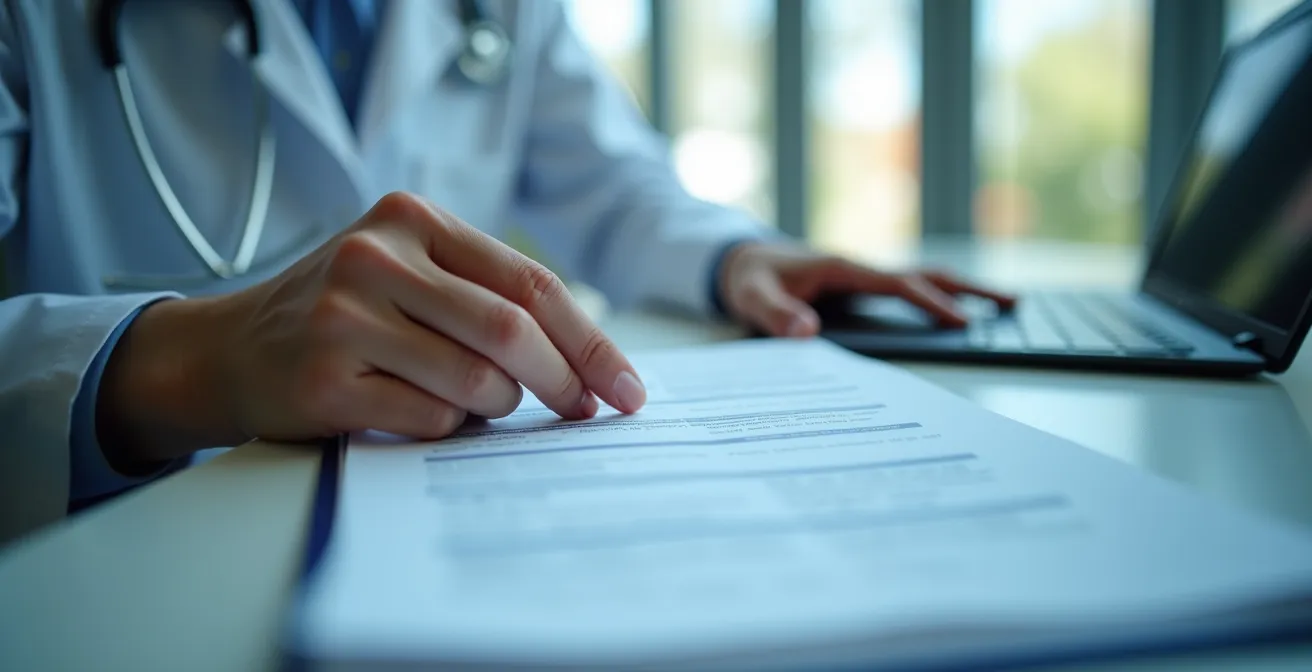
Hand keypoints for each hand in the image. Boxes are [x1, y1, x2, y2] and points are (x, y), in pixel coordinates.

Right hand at [98, 192, 646, 463]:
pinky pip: (430, 419)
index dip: (589, 340)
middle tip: (583, 412)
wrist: (229, 350)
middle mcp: (376, 257)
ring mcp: (345, 317)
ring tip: (465, 400)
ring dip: (494, 406)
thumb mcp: (408, 274)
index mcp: (412, 218)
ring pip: (476, 380)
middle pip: (511, 329)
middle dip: (565, 381)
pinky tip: (411, 410)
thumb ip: (484, 295)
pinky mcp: (325, 379)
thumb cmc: (343, 316)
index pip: (529, 280)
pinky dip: (443, 426)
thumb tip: (588, 365)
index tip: (626, 388)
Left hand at [717, 241, 1015, 337]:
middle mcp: (860, 267)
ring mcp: (864, 277)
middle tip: (1012, 304)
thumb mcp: (752, 297)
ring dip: (960, 291)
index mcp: (842, 267)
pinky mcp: (862, 288)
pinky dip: (938, 299)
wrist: (738, 260)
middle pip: (925, 275)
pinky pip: (908, 292)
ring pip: (921, 280)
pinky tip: (956, 317)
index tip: (962, 323)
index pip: (897, 285)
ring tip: (1003, 307)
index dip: (930, 303)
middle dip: (968, 289)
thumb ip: (775, 315)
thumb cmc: (748, 277)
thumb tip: (806, 332)